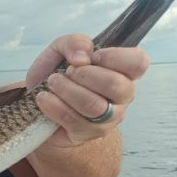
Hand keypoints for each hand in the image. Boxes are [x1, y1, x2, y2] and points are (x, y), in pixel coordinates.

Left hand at [26, 33, 149, 146]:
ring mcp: (108, 118)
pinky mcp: (87, 134)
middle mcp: (122, 96)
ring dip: (66, 89)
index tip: (92, 57)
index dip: (115, 57)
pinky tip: (44, 98)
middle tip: (67, 71)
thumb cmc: (57, 73)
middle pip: (115, 85)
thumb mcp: (60, 49)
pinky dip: (53, 105)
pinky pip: (73, 120)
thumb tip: (83, 56)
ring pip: (94, 105)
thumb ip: (74, 42)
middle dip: (83, 74)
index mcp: (123, 72)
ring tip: (52, 83)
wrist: (38, 101)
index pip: (138, 62)